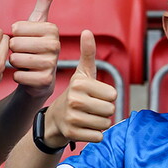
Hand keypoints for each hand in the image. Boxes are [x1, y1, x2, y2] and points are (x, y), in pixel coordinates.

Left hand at [9, 0, 60, 100]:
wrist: (39, 77)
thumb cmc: (34, 46)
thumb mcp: (38, 22)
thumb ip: (45, 0)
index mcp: (52, 29)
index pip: (16, 28)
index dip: (14, 35)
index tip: (24, 39)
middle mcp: (55, 45)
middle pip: (15, 43)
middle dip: (13, 49)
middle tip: (23, 53)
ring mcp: (52, 64)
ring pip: (16, 59)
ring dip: (14, 63)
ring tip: (24, 63)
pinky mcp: (45, 81)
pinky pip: (18, 75)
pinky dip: (17, 76)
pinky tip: (26, 75)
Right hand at [45, 30, 117, 144]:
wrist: (55, 119)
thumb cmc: (75, 94)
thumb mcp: (81, 73)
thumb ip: (87, 53)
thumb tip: (87, 31)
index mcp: (80, 83)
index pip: (113, 94)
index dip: (107, 96)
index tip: (95, 95)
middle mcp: (75, 99)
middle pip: (110, 110)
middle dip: (104, 111)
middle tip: (91, 108)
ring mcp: (72, 117)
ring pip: (105, 124)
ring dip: (100, 123)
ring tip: (88, 117)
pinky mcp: (72, 133)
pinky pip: (98, 136)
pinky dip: (95, 134)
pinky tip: (84, 128)